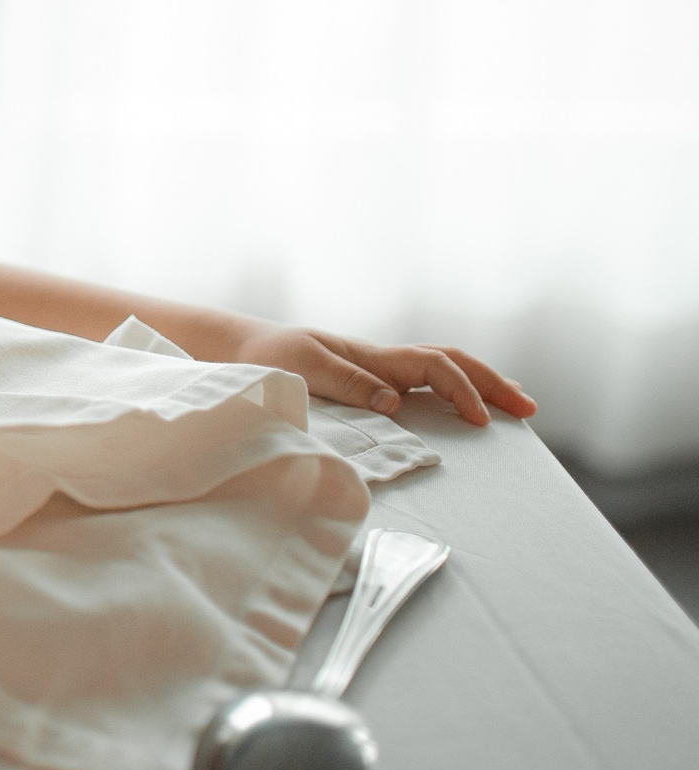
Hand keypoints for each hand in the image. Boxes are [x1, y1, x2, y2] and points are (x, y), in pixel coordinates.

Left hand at [229, 324, 535, 426]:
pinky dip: (454, 390)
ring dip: (480, 384)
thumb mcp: (302, 370)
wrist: (241, 349)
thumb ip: (346, 382)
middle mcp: (381, 360)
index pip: (433, 367)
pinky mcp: (369, 380)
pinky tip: (466, 407)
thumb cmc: (266, 361)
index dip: (462, 391)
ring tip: (515, 406)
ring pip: (441, 369)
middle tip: (527, 409)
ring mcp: (378, 368)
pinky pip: (423, 381)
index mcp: (372, 357)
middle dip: (491, 382)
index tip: (481, 421)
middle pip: (449, 362)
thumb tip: (395, 401)